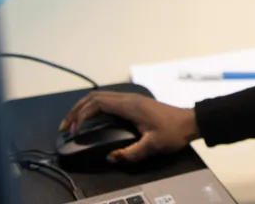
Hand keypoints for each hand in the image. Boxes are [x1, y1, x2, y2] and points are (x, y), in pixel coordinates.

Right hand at [60, 91, 200, 162]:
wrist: (190, 122)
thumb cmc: (173, 131)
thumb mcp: (152, 146)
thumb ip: (131, 153)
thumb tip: (111, 157)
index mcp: (129, 105)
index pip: (97, 103)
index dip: (81, 115)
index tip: (73, 130)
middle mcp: (128, 98)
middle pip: (94, 97)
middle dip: (76, 110)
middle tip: (65, 126)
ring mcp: (130, 99)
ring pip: (100, 97)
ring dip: (84, 108)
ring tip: (72, 123)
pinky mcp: (133, 103)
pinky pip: (107, 101)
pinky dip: (93, 108)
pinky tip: (90, 119)